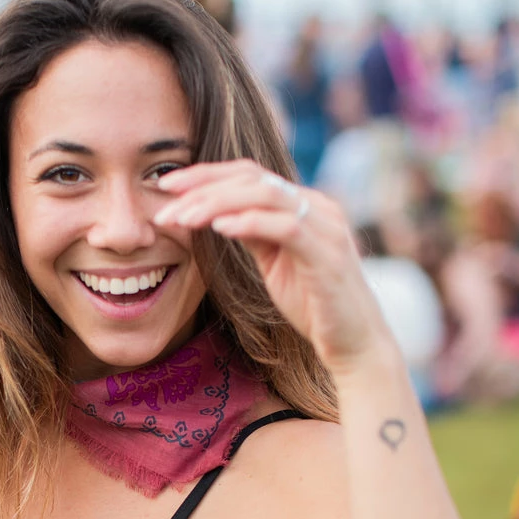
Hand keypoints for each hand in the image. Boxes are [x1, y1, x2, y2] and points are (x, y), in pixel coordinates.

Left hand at [155, 160, 391, 374]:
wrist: (354, 344)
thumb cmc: (315, 306)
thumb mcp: (276, 263)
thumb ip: (255, 234)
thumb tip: (219, 216)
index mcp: (305, 204)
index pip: (250, 175)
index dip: (206, 174)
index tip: (167, 185)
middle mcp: (318, 207)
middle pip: (252, 178)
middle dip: (203, 186)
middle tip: (164, 200)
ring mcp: (326, 228)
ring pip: (265, 196)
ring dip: (216, 203)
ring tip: (182, 217)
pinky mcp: (327, 255)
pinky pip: (286, 226)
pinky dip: (250, 222)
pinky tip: (220, 228)